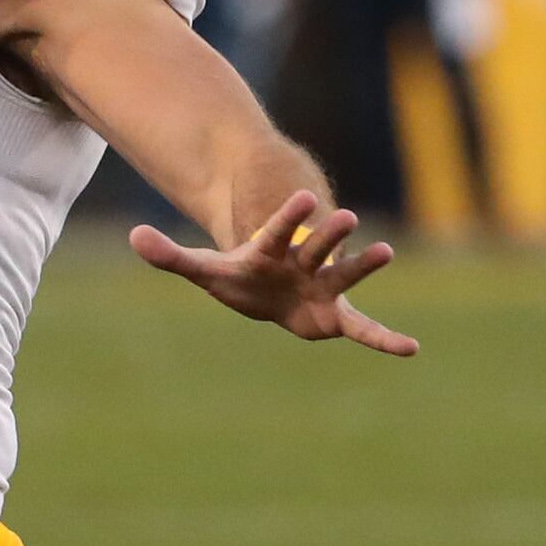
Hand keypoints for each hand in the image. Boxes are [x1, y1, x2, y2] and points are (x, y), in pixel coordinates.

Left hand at [130, 191, 418, 357]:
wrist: (268, 293)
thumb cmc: (240, 277)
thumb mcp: (203, 269)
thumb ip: (171, 255)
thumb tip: (134, 238)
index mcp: (272, 250)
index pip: (280, 230)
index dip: (290, 216)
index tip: (305, 197)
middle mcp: (304, 263)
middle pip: (318, 247)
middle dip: (331, 235)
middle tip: (347, 217)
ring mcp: (324, 286)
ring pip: (346, 276)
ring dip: (363, 266)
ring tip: (386, 251)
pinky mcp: (336, 315)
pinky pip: (364, 329)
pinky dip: (386, 340)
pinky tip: (411, 348)